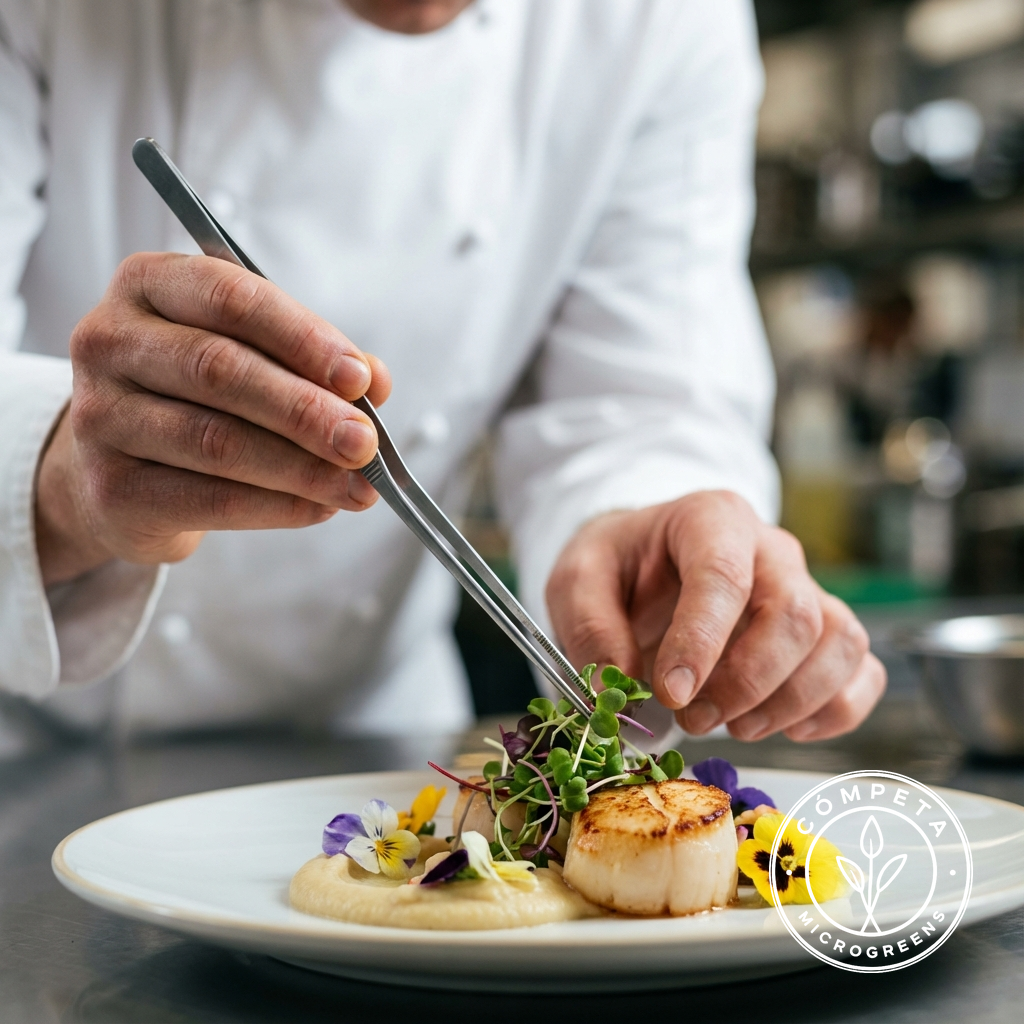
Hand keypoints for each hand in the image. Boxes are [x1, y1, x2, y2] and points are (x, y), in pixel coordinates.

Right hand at [35, 252, 390, 584]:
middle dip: (307, 409)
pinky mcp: (110, 488)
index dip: (302, 338)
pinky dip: (278, 506)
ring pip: (217, 440)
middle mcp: (110, 341)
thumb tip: (374, 382)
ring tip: (358, 486)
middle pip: (220, 369)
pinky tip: (320, 508)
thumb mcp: (252, 357)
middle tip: (365, 443)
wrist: (124, 474)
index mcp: (148, 285)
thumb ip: (310, 360)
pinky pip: (208, 499)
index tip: (359, 378)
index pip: (231, 298)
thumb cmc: (200, 398)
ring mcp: (98, 416)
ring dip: (301, 467)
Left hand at [546, 491, 885, 742]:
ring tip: (734, 726)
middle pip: (795, 614)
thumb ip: (589, 628)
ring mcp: (806, 589)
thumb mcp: (576, 581)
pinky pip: (863, 670)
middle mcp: (771, 550)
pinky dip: (837, 710)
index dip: (702, 640)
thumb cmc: (618, 568)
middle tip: (694, 717)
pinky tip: (786, 727)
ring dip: (790, 701)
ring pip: (839, 642)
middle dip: (746, 681)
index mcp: (710, 520)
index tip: (671, 693)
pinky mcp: (824, 633)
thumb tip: (618, 690)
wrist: (646, 565)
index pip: (724, 575)